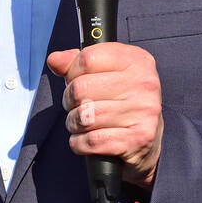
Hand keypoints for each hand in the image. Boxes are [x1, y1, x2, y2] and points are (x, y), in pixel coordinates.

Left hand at [47, 42, 163, 188]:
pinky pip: (91, 141)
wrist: (147, 142)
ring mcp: (144, 111)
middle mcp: (145, 83)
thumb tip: (54, 60)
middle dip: (69, 101)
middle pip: (81, 88)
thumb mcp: (104, 74)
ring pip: (84, 116)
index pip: (87, 58)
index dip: (72, 72)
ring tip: (81, 124)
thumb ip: (76, 63)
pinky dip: (79, 143)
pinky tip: (86, 140)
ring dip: (74, 124)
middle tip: (76, 106)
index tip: (75, 81)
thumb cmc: (120, 102)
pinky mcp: (138, 139)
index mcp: (137, 61)